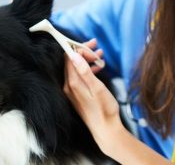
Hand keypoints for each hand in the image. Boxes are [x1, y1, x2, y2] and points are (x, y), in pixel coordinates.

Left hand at [63, 39, 122, 154]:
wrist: (105, 129)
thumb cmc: (104, 110)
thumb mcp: (97, 88)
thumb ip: (84, 71)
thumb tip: (73, 54)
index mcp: (72, 83)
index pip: (70, 58)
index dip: (79, 48)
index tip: (92, 44)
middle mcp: (69, 86)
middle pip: (72, 62)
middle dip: (84, 51)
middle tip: (97, 46)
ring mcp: (72, 91)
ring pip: (77, 68)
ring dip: (87, 60)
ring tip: (100, 55)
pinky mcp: (77, 95)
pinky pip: (80, 77)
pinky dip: (88, 69)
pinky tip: (98, 68)